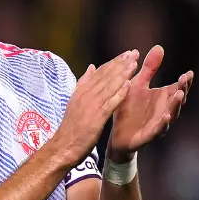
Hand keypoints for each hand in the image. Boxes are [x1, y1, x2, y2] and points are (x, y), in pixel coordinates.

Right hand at [51, 51, 138, 167]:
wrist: (64, 147)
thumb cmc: (71, 127)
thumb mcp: (75, 101)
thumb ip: (83, 84)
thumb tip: (91, 66)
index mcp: (81, 91)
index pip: (100, 73)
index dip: (114, 62)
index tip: (127, 54)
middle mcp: (85, 96)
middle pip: (106, 76)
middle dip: (121, 64)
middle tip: (134, 53)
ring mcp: (91, 106)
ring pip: (109, 87)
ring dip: (122, 74)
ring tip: (134, 63)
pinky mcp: (96, 118)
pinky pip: (110, 104)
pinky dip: (119, 94)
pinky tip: (128, 85)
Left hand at [107, 45, 191, 159]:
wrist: (116, 134)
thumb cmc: (129, 108)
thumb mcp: (138, 85)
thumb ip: (149, 69)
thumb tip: (159, 47)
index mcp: (163, 98)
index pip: (177, 88)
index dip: (184, 82)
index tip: (189, 73)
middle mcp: (165, 110)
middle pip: (178, 100)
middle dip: (182, 90)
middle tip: (185, 80)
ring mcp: (159, 123)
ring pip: (171, 114)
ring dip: (175, 105)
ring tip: (179, 95)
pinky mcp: (149, 135)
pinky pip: (158, 129)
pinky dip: (163, 123)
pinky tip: (166, 116)